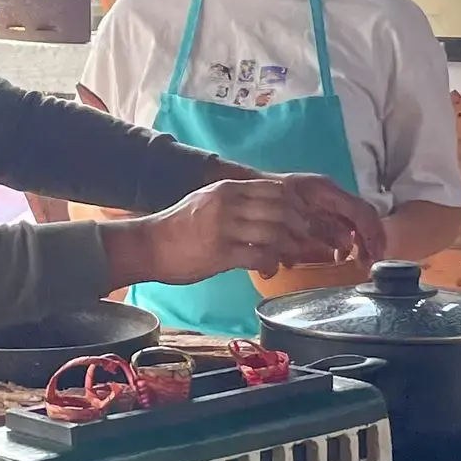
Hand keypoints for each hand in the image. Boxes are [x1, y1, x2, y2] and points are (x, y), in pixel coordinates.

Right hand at [101, 177, 383, 290]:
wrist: (148, 245)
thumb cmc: (180, 229)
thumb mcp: (210, 204)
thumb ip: (240, 205)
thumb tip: (272, 215)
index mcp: (230, 190)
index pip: (279, 192)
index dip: (301, 209)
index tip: (312, 225)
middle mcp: (229, 203)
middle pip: (283, 211)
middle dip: (304, 230)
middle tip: (313, 246)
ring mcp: (224, 227)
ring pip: (275, 233)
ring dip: (291, 249)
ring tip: (293, 259)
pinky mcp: (218, 252)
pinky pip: (258, 256)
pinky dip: (271, 264)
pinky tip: (270, 271)